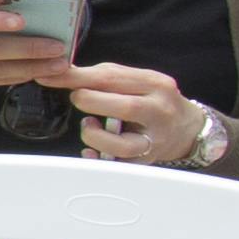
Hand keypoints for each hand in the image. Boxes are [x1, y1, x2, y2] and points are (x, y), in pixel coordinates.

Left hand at [67, 63, 212, 163]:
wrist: (187, 128)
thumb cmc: (154, 101)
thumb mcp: (138, 80)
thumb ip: (105, 76)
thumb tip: (66, 72)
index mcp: (155, 84)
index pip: (112, 78)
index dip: (77, 78)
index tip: (51, 76)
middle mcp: (159, 111)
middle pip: (126, 107)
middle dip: (91, 102)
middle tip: (76, 99)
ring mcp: (155, 139)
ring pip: (124, 144)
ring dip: (95, 136)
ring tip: (88, 125)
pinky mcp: (147, 161)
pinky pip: (119, 166)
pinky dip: (99, 159)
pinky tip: (90, 152)